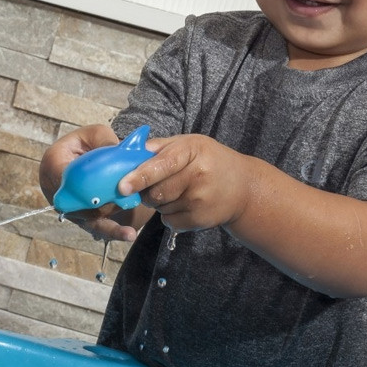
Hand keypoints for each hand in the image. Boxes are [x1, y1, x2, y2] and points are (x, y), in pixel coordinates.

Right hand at [39, 125, 152, 241]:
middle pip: (79, 202)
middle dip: (104, 203)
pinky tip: (128, 234)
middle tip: (127, 202)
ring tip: (130, 231)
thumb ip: (105, 140)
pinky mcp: (79, 216)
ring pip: (89, 217)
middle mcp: (56, 189)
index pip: (66, 177)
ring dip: (111, 218)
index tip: (108, 185)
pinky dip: (112, 231)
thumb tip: (117, 151)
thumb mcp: (95, 134)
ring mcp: (67, 206)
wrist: (83, 156)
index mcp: (54, 163)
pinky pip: (95, 226)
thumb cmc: (86, 143)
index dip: (86, 184)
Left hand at [121, 133, 366, 297]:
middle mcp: (198, 175)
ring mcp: (201, 200)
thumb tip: (128, 151)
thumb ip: (160, 147)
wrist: (244, 188)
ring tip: (178, 191)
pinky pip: (169, 221)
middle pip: (154, 191)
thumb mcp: (190, 144)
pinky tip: (187, 204)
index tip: (122, 186)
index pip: (160, 165)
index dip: (139, 176)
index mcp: (191, 151)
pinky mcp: (201, 220)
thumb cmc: (210, 160)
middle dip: (146, 190)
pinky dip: (171, 215)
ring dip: (159, 202)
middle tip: (155, 183)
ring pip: (160, 207)